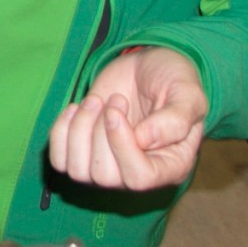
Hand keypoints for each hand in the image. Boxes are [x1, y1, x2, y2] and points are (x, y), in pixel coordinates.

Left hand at [47, 47, 207, 190]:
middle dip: (99, 132)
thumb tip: (144, 140)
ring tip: (97, 101)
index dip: (121, 145)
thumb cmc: (174, 81)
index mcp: (171, 166)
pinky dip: (60, 131)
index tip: (116, 110)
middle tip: (116, 99)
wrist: (147, 68)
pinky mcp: (85, 152)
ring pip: (78, 171)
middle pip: (104, 176)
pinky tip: (77, 108)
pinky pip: (59, 160)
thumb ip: (175, 120)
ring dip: (80, 129)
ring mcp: (109, 165)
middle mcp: (138, 172)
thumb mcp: (188, 94)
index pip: (138, 179)